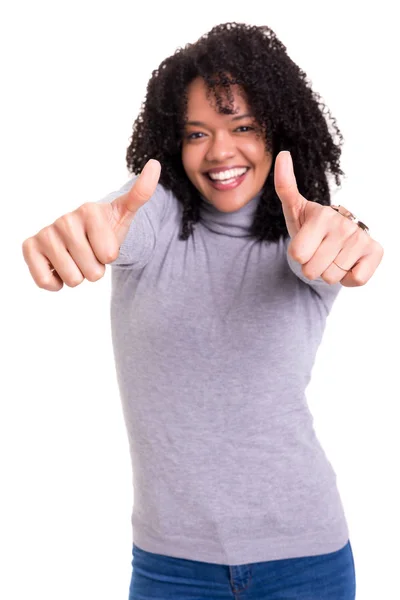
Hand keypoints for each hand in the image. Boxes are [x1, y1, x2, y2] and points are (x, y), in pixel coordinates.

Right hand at [22, 159, 160, 290]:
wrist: (82, 236)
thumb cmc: (106, 227)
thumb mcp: (126, 212)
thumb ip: (141, 193)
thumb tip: (155, 164)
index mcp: (90, 210)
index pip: (110, 255)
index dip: (110, 256)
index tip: (104, 243)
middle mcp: (65, 219)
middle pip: (93, 272)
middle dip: (95, 268)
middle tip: (90, 253)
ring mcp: (46, 233)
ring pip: (73, 279)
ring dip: (77, 276)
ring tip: (76, 258)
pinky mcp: (30, 247)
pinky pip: (45, 281)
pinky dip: (55, 284)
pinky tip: (59, 267)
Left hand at [274, 151, 383, 286]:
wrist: (337, 238)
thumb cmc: (311, 225)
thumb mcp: (294, 209)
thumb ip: (285, 186)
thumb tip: (283, 153)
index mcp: (322, 215)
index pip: (297, 255)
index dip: (298, 255)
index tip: (305, 243)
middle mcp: (344, 224)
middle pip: (313, 269)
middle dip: (311, 267)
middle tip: (318, 253)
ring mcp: (361, 238)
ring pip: (332, 277)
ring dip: (329, 272)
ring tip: (332, 256)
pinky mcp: (376, 251)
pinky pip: (355, 279)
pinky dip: (348, 278)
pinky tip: (348, 263)